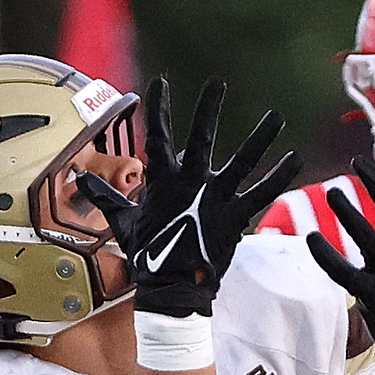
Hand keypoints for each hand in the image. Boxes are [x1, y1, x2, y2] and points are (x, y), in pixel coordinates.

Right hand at [72, 78, 296, 318]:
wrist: (171, 291)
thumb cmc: (148, 257)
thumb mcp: (124, 224)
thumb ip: (107, 197)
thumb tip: (78, 180)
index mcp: (163, 182)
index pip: (157, 137)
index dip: (158, 108)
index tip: (160, 82)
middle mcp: (191, 185)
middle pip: (201, 139)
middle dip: (208, 109)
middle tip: (218, 83)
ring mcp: (216, 200)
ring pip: (242, 162)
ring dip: (260, 138)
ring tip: (277, 116)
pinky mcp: (236, 218)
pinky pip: (262, 194)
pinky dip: (280, 177)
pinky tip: (296, 158)